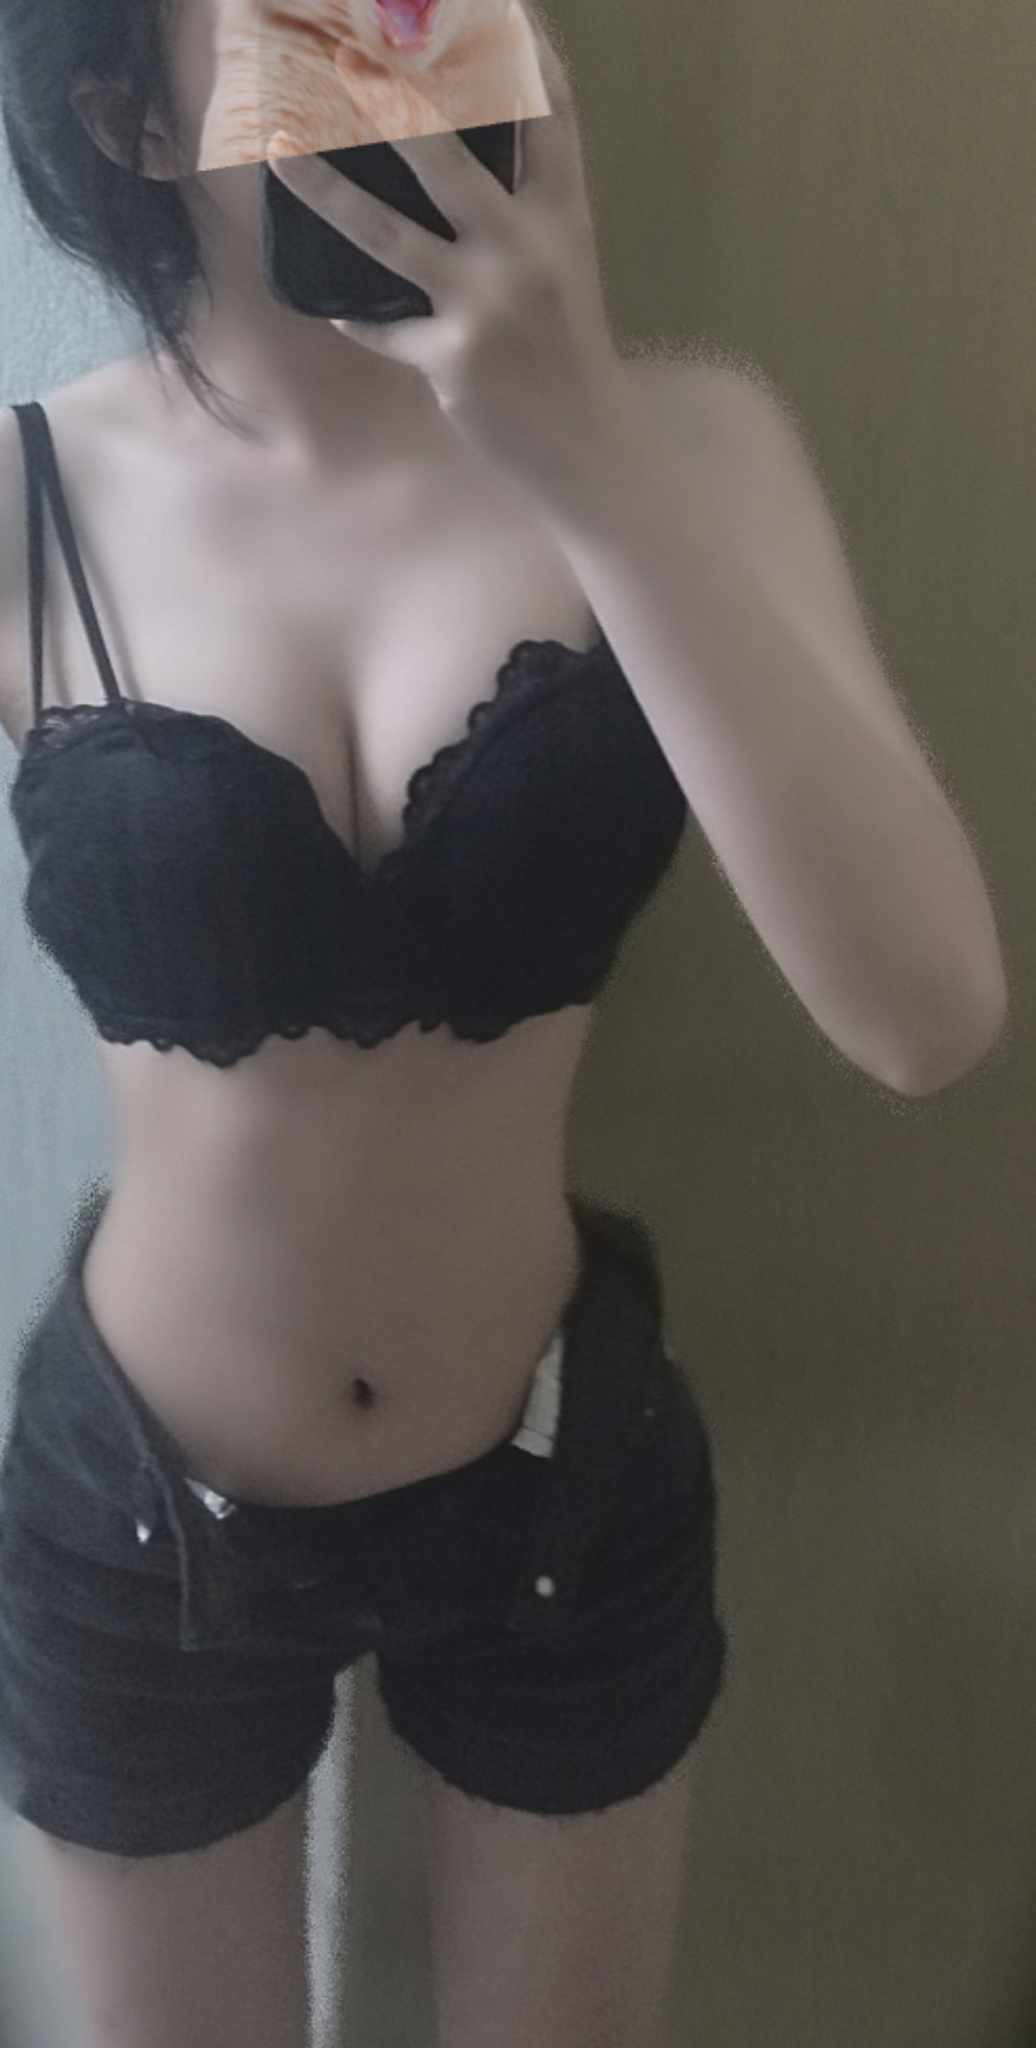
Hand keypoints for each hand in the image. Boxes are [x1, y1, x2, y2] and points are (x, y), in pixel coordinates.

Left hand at [263, 6, 623, 493]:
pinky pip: (382, 329)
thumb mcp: (561, 266)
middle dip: (390, 105)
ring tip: (281, 153)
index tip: (499, 3)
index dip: (522, 52)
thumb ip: (520, 212)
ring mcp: (486, 304)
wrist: (588, 444)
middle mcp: (524, 250)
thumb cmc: (567, 350)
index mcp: (560, 216)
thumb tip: (447, 160)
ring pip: (387, 236)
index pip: (547, 116)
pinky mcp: (453, 357)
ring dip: (326, 194)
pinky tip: (336, 310)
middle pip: (446, 160)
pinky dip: (358, 320)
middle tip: (345, 57)